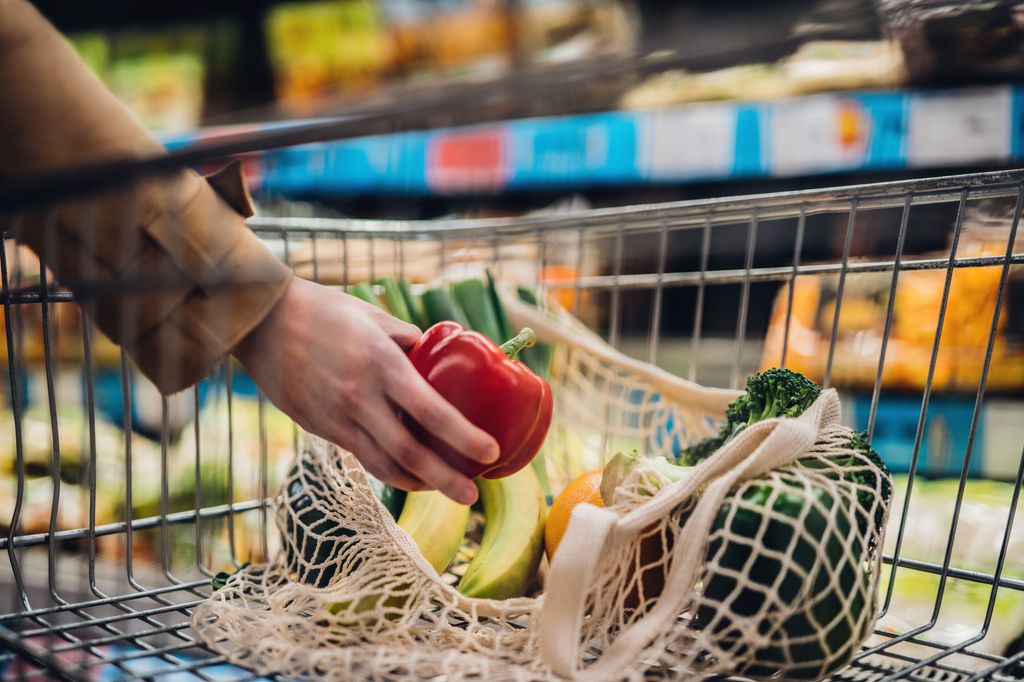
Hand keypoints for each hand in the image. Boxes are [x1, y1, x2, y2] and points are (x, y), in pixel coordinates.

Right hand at [233, 277, 497, 503]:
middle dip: (446, 480)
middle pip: (410, 454)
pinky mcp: (320, 428)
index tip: (490, 451)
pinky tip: (408, 473)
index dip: (463, 437)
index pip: (431, 412)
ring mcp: (337, 418)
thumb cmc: (324, 310)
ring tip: (444, 488)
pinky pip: (362, 456)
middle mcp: (361, 398)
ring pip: (384, 466)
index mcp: (381, 365)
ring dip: (418, 483)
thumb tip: (436, 359)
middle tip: (472, 496)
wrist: (262, 322)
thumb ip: (408, 341)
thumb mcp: (375, 316)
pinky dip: (390, 470)